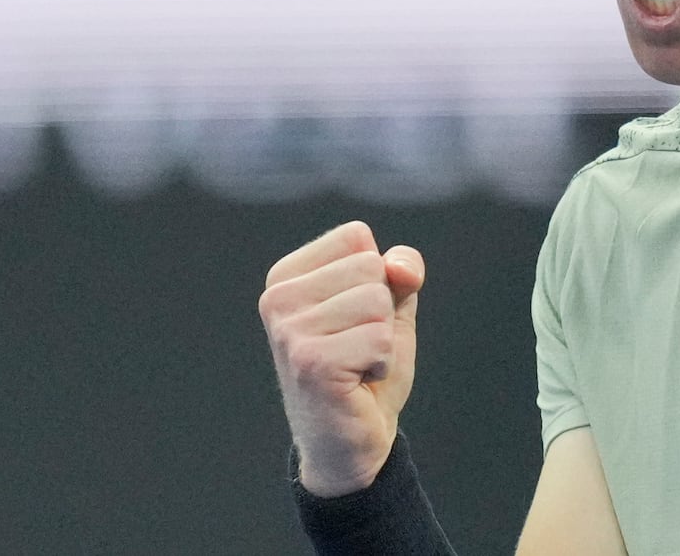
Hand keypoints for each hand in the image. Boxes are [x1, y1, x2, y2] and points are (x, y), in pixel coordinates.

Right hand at [258, 221, 425, 496]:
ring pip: (378, 301)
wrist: (352, 442)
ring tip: (356, 365)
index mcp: (286, 276)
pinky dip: (382, 363)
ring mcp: (289, 331)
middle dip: (382, 311)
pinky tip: (356, 383)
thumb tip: (402, 268)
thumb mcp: (390, 307)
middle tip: (357, 348)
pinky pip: (380, 338)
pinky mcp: (309, 362)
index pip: (357, 237)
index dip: (377, 279)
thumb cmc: (365, 367)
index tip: (354, 319)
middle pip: (371, 267)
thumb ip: (400, 271)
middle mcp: (277, 298)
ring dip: (382, 339)